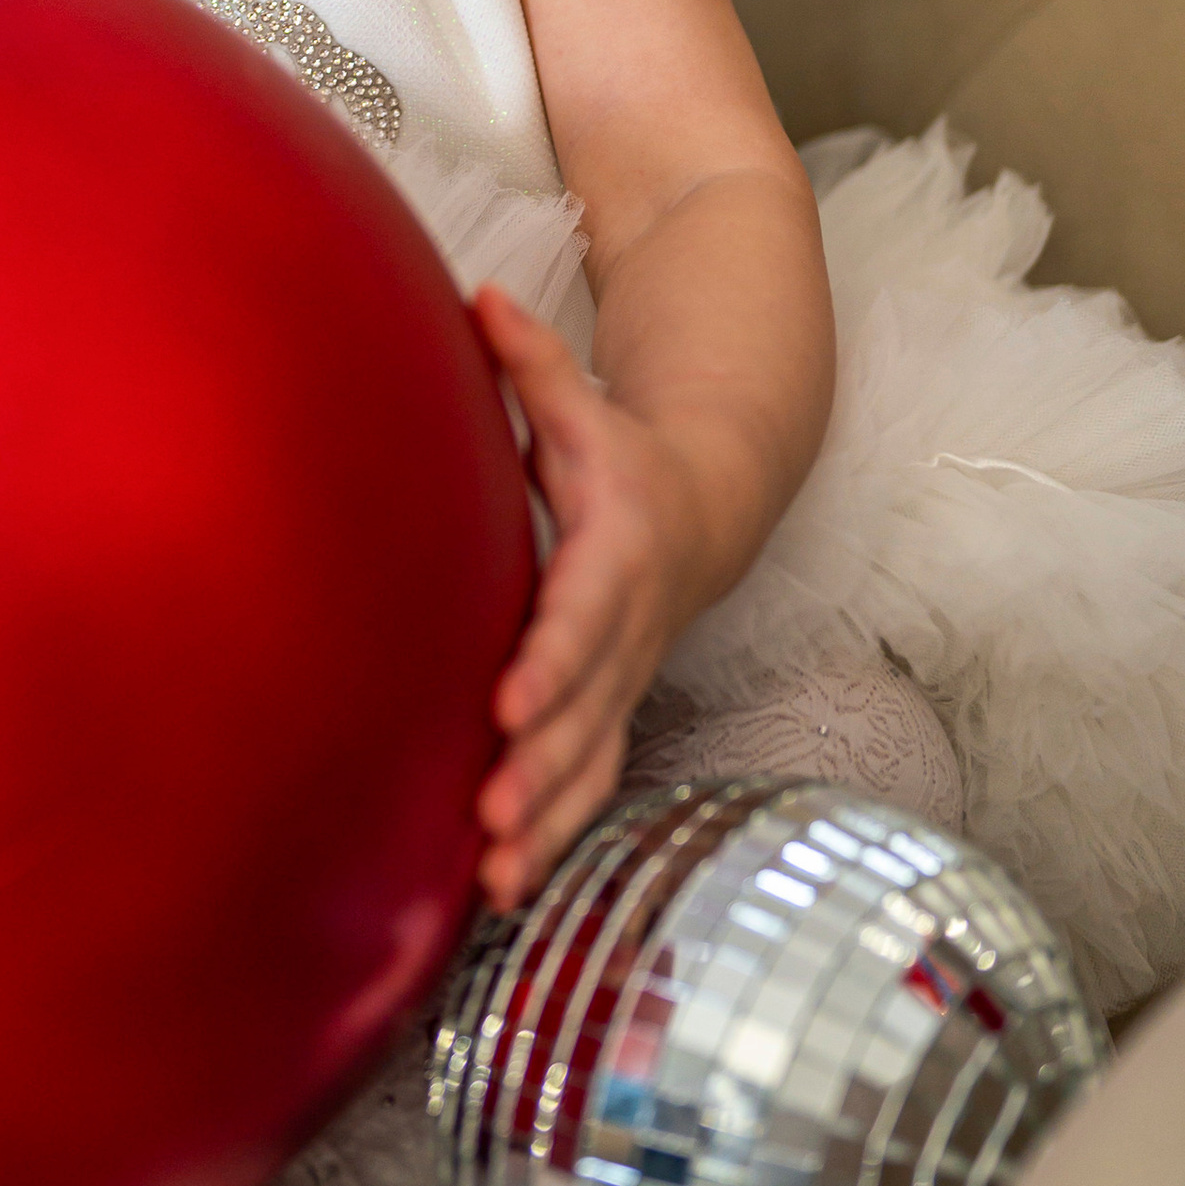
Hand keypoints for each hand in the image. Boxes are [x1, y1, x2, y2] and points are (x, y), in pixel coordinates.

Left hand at [469, 287, 714, 915]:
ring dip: (546, 822)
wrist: (707, 501)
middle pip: (586, 709)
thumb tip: (477, 296)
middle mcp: (626, 629)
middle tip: (490, 817)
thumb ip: (530, 360)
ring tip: (495, 878)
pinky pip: (589, 781)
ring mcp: (624, 678)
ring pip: (590, 762)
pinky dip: (553, 835)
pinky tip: (503, 890)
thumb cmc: (621, 452)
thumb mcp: (577, 403)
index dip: (549, 663)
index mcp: (616, 554)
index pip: (581, 615)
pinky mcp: (611, 711)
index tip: (506, 705)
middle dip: (540, 768)